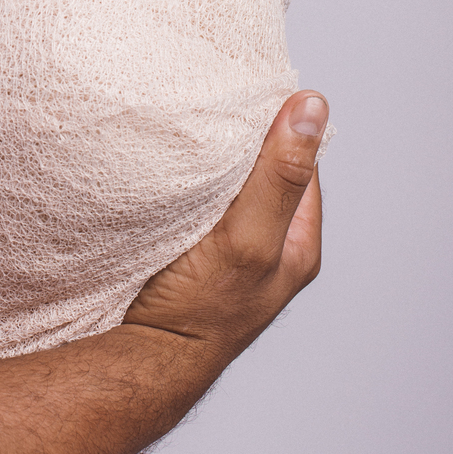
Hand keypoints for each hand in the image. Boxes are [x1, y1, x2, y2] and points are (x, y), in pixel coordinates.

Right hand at [123, 89, 326, 357]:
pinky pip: (195, 199)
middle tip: (211, 105)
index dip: (281, 123)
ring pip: (227, 183)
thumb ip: (280, 175)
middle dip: (241, 137)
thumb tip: (313, 107)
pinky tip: (164, 167)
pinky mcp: (190, 250)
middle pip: (264, 169)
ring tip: (185, 130)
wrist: (140, 359)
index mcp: (297, 241)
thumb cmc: (201, 311)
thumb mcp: (249, 235)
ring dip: (208, 158)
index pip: (302, 160)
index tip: (248, 94)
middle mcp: (267, 243)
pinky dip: (184, 179)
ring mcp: (227, 248)